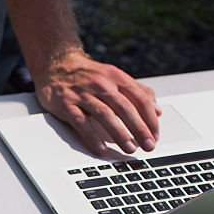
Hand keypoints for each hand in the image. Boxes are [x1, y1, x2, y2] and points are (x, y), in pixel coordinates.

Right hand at [32, 49, 160, 155]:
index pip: (140, 99)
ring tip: (129, 148)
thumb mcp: (114, 77)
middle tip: (148, 145)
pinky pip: (81, 122)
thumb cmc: (87, 75)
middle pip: (125, 108)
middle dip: (139, 129)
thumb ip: (137, 92)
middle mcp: (101, 84)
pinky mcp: (66, 104)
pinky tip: (101, 148)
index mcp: (116, 77)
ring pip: (105, 114)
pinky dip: (91, 136)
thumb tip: (157, 111)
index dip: (150, 119)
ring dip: (119, 133)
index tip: (155, 135)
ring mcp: (83, 94)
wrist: (56, 64)